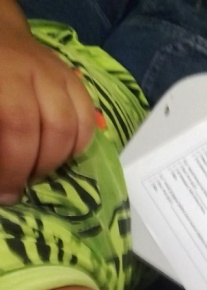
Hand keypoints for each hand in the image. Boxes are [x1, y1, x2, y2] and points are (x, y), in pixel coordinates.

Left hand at [0, 25, 95, 203]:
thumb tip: (1, 175)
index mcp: (4, 73)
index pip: (18, 124)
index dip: (14, 165)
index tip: (5, 192)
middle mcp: (37, 72)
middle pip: (54, 128)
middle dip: (38, 166)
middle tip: (21, 185)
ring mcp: (62, 76)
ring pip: (75, 127)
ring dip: (59, 160)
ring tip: (38, 173)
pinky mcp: (77, 83)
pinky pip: (88, 121)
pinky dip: (77, 147)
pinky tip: (58, 157)